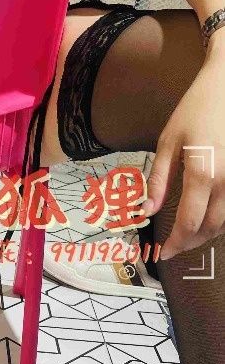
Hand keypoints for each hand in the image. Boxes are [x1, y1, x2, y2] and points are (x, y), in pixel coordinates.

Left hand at [143, 48, 224, 260]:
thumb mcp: (168, 142)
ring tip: (188, 235)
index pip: (188, 223)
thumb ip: (158, 180)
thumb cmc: (195, 110)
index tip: (163, 252)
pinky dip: (222, 220)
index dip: (175, 243)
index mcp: (202, 174)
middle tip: (174, 246)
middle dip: (190, 242)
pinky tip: (208, 218)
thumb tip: (145, 212)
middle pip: (210, 228)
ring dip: (207, 234)